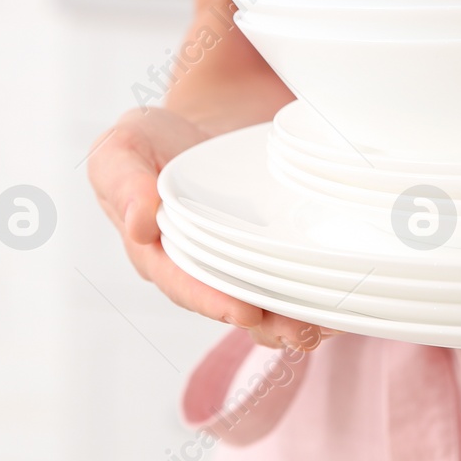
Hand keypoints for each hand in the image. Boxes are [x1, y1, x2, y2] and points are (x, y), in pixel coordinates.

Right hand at [88, 106, 328, 351]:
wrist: (193, 129)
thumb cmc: (148, 142)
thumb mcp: (121, 149)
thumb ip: (124, 183)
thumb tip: (138, 223)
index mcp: (155, 253)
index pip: (183, 284)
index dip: (213, 301)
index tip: (245, 312)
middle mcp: (195, 269)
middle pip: (231, 303)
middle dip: (266, 323)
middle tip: (300, 331)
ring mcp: (232, 265)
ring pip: (263, 301)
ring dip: (294, 316)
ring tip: (327, 324)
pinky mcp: (263, 253)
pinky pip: (286, 278)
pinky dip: (311, 289)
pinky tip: (339, 299)